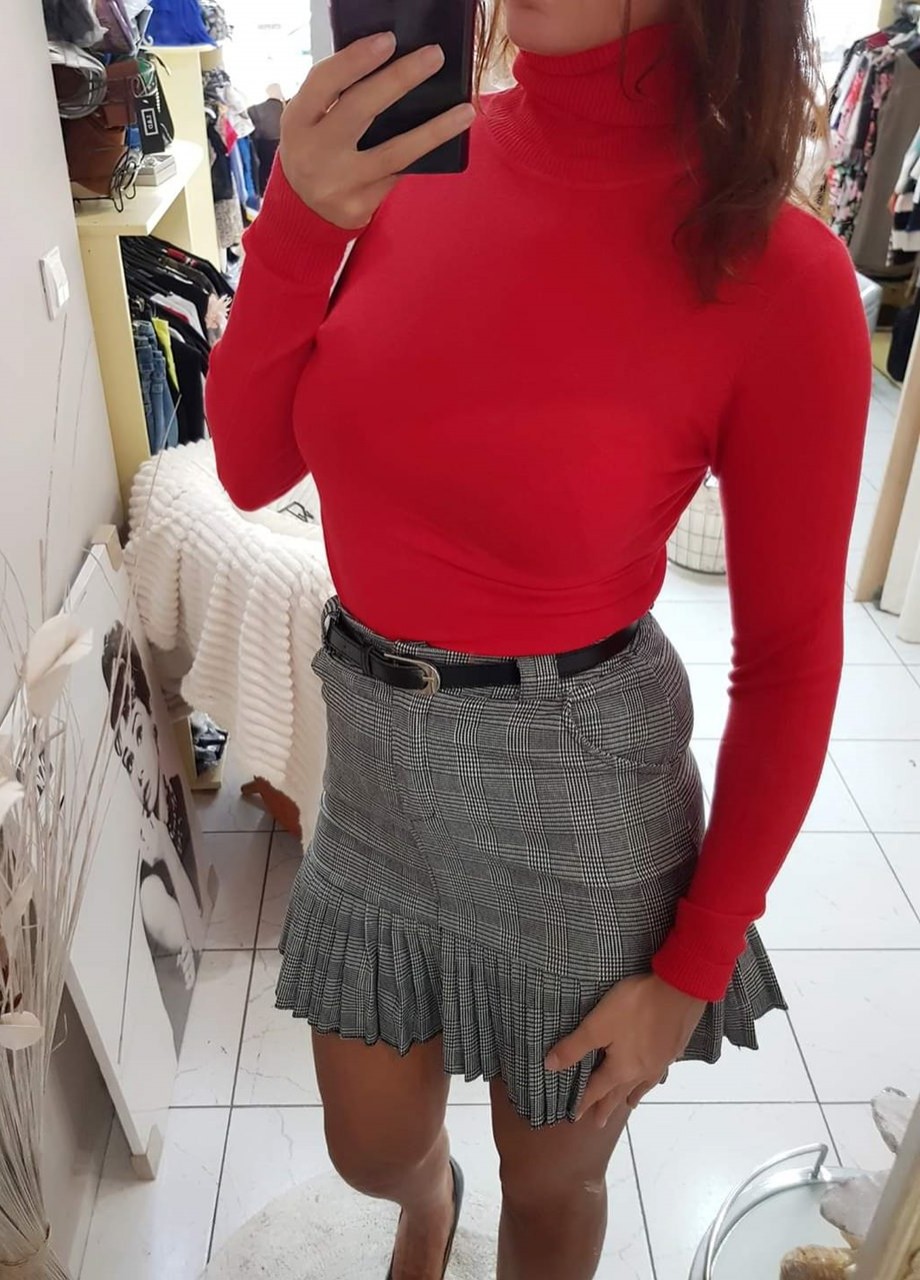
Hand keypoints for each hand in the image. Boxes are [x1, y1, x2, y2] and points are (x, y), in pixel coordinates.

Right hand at [280, 34, 475, 229]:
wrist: (304, 211)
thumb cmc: (313, 150)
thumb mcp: (309, 120)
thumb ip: (336, 95)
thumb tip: (388, 62)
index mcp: (298, 121)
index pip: (326, 82)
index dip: (356, 59)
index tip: (389, 40)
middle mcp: (315, 153)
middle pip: (361, 109)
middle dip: (400, 79)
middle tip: (434, 57)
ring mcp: (339, 183)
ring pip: (394, 152)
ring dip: (434, 131)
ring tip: (465, 112)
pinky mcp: (360, 206)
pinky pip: (398, 174)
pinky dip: (422, 155)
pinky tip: (446, 141)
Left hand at [545, 974, 706, 1127]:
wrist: (681, 990)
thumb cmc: (635, 1007)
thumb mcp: (597, 1025)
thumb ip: (574, 1047)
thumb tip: (549, 1068)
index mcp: (622, 1069)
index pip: (597, 1090)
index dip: (584, 1102)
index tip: (576, 1118)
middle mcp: (642, 1071)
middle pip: (620, 1093)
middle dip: (607, 1107)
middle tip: (599, 1124)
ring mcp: (660, 1061)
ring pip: (642, 1085)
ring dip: (631, 1096)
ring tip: (627, 1105)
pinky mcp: (673, 1048)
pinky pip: (657, 1073)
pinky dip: (650, 1080)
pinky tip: (653, 1074)